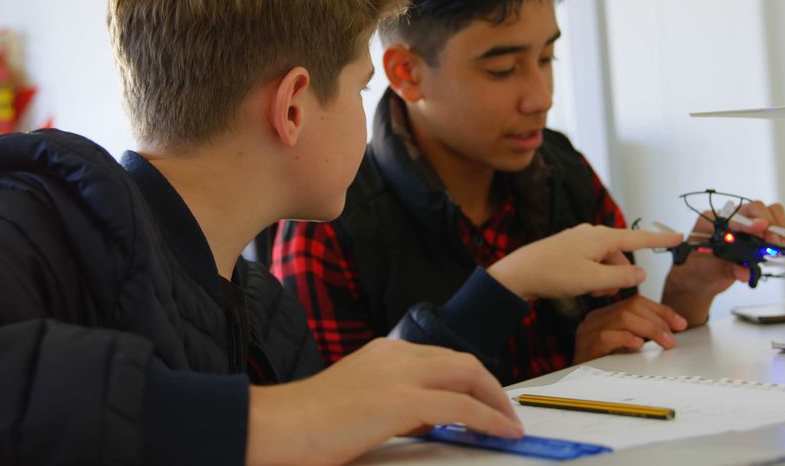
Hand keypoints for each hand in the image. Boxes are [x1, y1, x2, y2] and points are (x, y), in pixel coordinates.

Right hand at [245, 338, 521, 465]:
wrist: (275, 427)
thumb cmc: (305, 425)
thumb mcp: (356, 404)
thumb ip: (390, 404)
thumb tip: (424, 422)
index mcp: (383, 353)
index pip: (441, 359)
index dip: (470, 380)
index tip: (483, 400)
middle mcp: (395, 354)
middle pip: (463, 362)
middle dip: (492, 388)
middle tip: (506, 413)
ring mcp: (398, 374)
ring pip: (469, 376)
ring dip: (496, 401)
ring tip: (509, 424)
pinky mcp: (400, 401)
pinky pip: (462, 407)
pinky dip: (489, 418)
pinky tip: (501, 431)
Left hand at [487, 224, 682, 300]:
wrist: (518, 273)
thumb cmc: (553, 274)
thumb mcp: (593, 280)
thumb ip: (621, 276)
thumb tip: (640, 272)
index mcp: (602, 237)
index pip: (639, 238)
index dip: (661, 240)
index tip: (680, 237)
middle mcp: (592, 233)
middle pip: (621, 254)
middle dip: (619, 275)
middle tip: (602, 291)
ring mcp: (579, 240)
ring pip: (606, 261)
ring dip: (604, 278)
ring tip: (588, 291)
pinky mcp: (569, 249)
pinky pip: (591, 263)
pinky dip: (592, 276)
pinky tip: (579, 287)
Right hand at [573, 295, 688, 362]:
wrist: (575, 384)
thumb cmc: (603, 364)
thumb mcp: (625, 345)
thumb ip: (641, 333)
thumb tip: (671, 330)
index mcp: (605, 314)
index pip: (636, 302)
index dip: (661, 310)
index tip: (680, 323)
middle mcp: (595, 318)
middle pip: (631, 307)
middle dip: (658, 320)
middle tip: (673, 337)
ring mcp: (588, 331)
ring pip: (622, 318)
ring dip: (650, 329)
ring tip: (664, 342)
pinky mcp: (586, 347)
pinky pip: (606, 336)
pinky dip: (626, 338)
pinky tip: (639, 345)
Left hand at [663, 200, 784, 325]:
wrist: (696, 281)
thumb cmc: (694, 271)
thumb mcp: (704, 270)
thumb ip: (724, 268)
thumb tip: (744, 271)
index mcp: (711, 221)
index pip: (733, 216)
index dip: (748, 222)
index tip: (761, 227)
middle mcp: (729, 219)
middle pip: (755, 208)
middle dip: (769, 224)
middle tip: (775, 243)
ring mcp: (744, 227)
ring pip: (769, 214)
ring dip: (779, 229)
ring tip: (781, 247)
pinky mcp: (755, 238)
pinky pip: (773, 230)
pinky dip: (781, 239)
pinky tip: (782, 251)